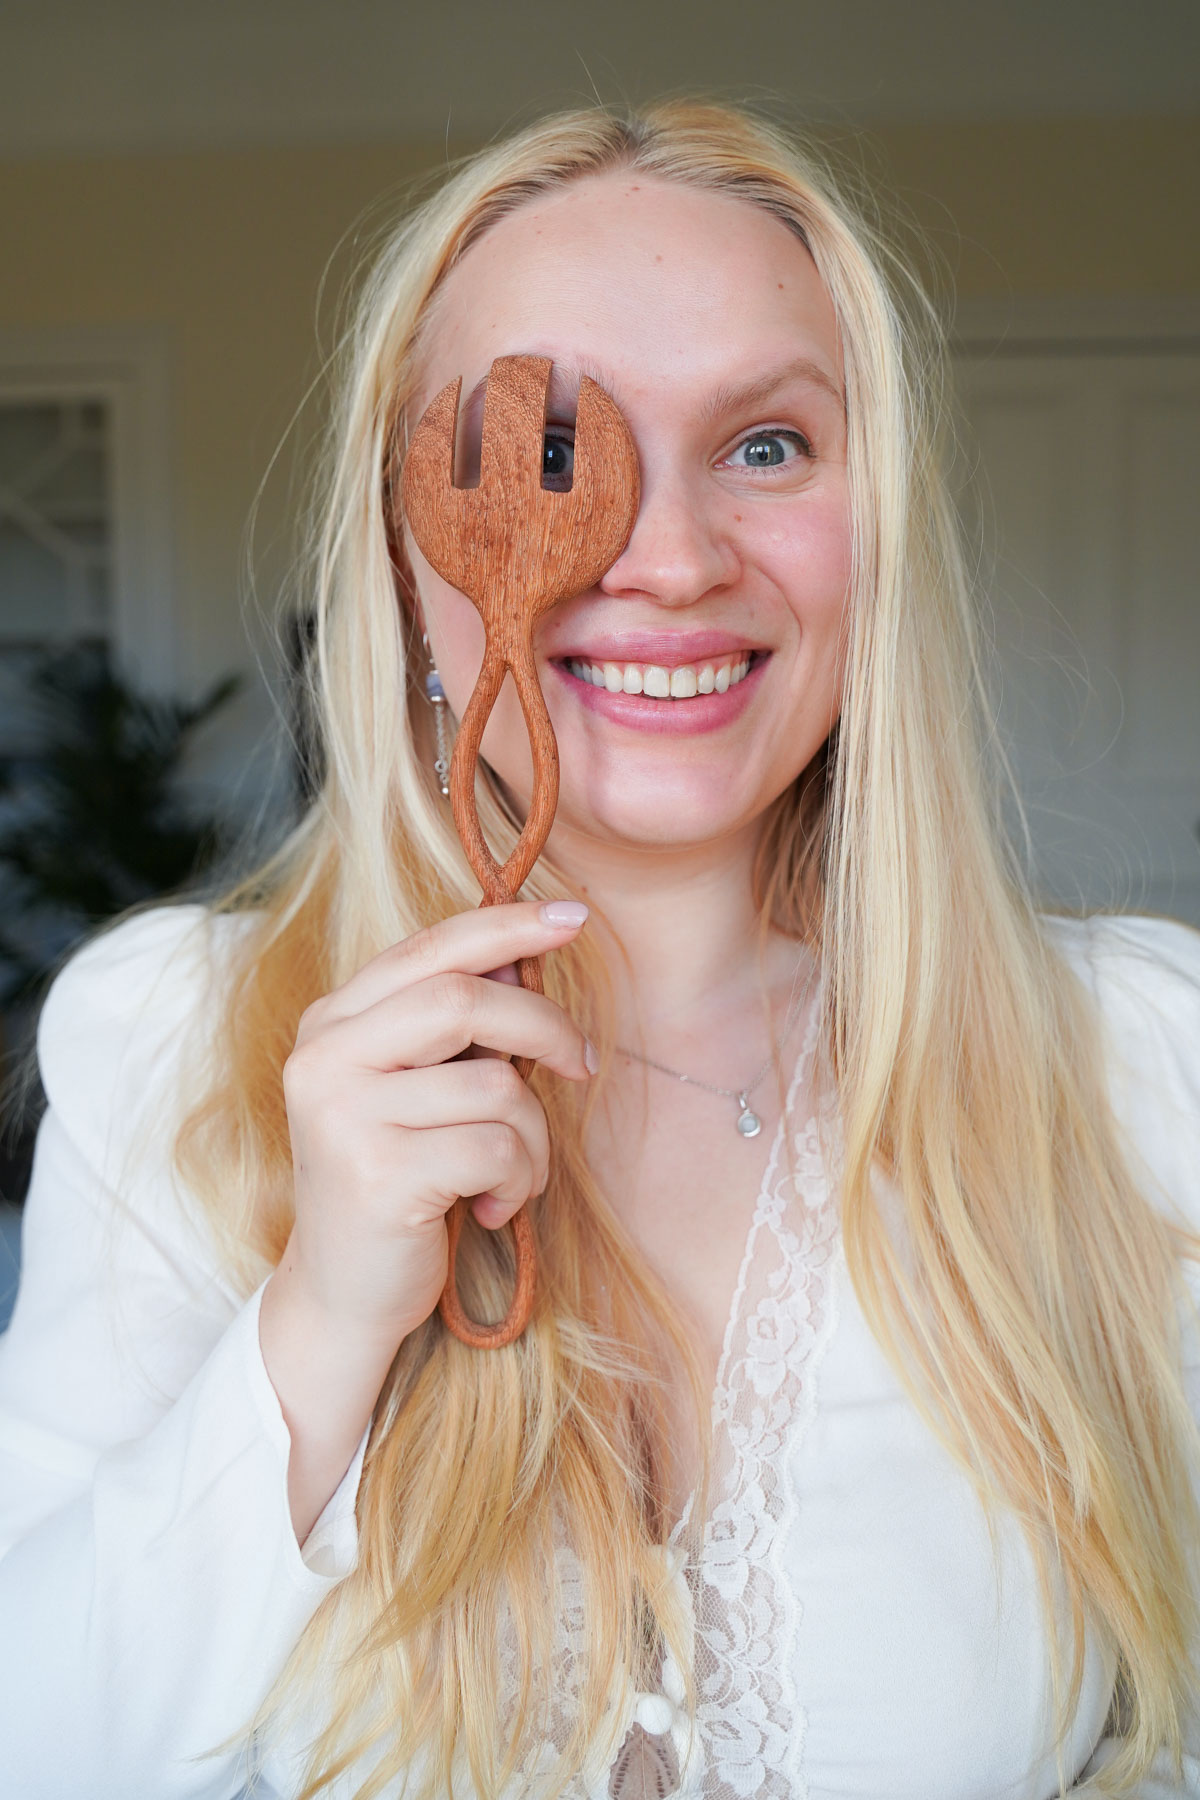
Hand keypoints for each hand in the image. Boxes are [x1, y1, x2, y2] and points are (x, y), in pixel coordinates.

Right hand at [275, 897, 592, 1355]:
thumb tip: (523, 961)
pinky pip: (495, 1150)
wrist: (342, 1294)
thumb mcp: (415, 1091)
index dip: (506, 926)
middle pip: (463, 1001)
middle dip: (543, 1028)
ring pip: (494, 1086)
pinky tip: (489, 1207)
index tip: (573, 917)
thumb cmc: (396, 1179)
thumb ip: (453, 1027)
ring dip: (534, 1135)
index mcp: (332, 1022)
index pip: (429, 949)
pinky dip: (518, 1181)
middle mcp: (324, 1058)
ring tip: (514, 1172)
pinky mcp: (375, 1175)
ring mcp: (343, 1116)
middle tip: (582, 1065)